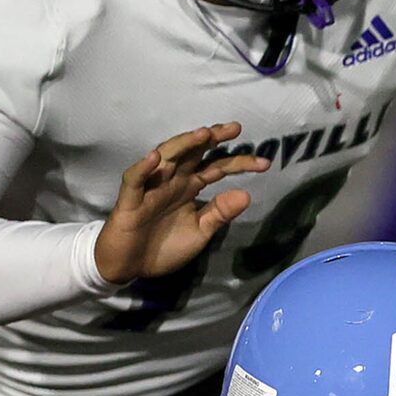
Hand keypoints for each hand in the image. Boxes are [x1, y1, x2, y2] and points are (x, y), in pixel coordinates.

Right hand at [93, 123, 269, 286]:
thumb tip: (247, 194)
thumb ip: (219, 214)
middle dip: (212, 139)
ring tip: (203, 134)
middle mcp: (172, 181)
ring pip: (166, 158)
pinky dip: (144, 168)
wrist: (131, 267)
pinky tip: (156, 158)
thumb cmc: (164, 246)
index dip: (239, 163)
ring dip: (183, 144)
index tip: (265, 163)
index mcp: (189, 187)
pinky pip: (135, 180)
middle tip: (234, 128)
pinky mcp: (130, 200)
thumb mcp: (200, 232)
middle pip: (193, 153)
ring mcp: (150, 187)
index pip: (217, 168)